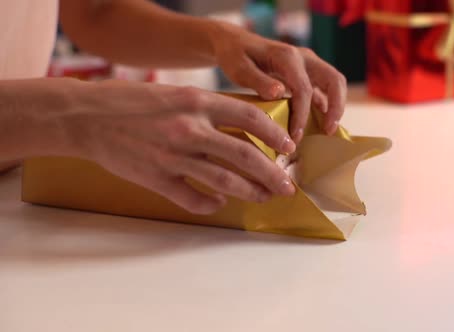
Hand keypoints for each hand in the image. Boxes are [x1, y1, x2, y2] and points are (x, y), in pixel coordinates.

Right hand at [61, 80, 296, 213]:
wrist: (87, 116)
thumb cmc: (132, 101)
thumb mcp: (175, 92)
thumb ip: (208, 108)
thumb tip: (242, 127)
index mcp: (197, 101)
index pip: (250, 118)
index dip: (275, 135)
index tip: (288, 147)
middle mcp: (189, 128)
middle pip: (246, 155)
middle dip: (273, 173)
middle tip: (287, 185)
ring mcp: (173, 156)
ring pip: (225, 181)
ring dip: (250, 192)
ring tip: (265, 198)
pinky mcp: (157, 178)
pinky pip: (193, 199)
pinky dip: (210, 204)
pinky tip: (218, 204)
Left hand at [210, 22, 347, 142]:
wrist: (235, 43)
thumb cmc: (235, 56)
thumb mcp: (239, 68)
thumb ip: (258, 81)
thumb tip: (279, 93)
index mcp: (287, 57)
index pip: (303, 88)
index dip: (302, 114)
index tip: (295, 136)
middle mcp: (303, 58)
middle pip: (334, 80)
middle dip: (336, 107)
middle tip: (328, 132)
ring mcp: (308, 64)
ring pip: (334, 83)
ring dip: (335, 107)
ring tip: (326, 131)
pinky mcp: (307, 73)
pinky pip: (324, 89)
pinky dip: (325, 106)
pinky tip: (316, 125)